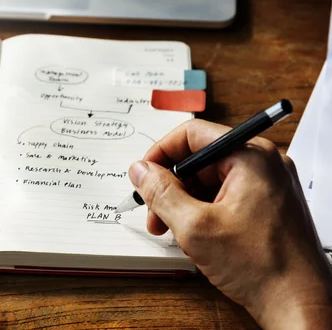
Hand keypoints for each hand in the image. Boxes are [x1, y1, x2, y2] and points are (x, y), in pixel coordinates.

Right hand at [128, 119, 331, 328]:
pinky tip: (195, 235)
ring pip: (210, 180)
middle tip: (155, 213)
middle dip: (171, 187)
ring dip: (185, 202)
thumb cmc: (263, 268)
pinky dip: (204, 211)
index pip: (193, 134)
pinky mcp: (268, 203)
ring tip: (173, 230)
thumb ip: (161, 193)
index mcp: (251, 156)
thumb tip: (140, 170)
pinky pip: (225, 195)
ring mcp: (268, 184)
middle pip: (200, 160)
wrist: (299, 305)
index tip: (144, 175)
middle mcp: (263, 164)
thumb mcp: (195, 227)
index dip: (161, 154)